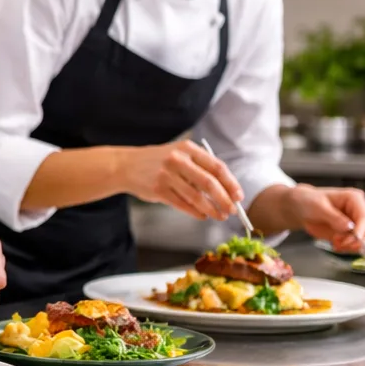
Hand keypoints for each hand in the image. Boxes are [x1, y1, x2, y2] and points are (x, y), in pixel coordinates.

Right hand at [122, 141, 242, 221]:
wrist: (126, 165)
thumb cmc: (158, 161)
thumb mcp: (178, 155)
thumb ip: (199, 167)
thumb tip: (226, 190)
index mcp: (188, 149)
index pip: (217, 167)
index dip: (231, 183)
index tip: (238, 196)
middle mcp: (178, 160)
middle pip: (209, 183)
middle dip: (224, 200)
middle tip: (232, 211)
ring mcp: (167, 175)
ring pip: (196, 197)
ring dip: (211, 209)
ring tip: (219, 216)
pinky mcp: (158, 189)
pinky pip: (182, 204)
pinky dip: (195, 212)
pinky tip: (202, 216)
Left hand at [286, 185, 364, 251]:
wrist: (302, 207)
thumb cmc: (310, 201)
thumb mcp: (318, 207)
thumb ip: (334, 217)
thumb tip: (349, 227)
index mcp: (354, 198)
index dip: (360, 231)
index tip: (350, 240)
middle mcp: (360, 209)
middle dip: (358, 240)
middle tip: (341, 244)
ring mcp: (358, 220)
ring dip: (353, 245)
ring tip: (336, 245)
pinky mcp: (353, 231)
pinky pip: (357, 243)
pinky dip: (348, 247)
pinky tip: (336, 245)